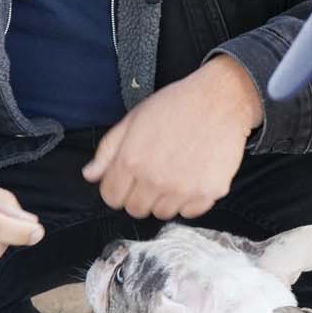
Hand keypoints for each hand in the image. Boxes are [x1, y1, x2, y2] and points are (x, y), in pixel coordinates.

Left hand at [82, 57, 263, 218]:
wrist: (221, 99)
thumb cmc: (176, 105)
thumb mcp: (133, 120)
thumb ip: (108, 150)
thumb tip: (91, 175)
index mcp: (131, 161)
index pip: (111, 197)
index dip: (117, 188)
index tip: (127, 180)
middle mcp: (155, 180)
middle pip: (135, 210)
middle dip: (139, 195)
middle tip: (153, 175)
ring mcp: (183, 189)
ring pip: (162, 213)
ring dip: (164, 199)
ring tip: (174, 175)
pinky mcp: (208, 192)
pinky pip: (190, 212)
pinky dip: (189, 201)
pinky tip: (192, 178)